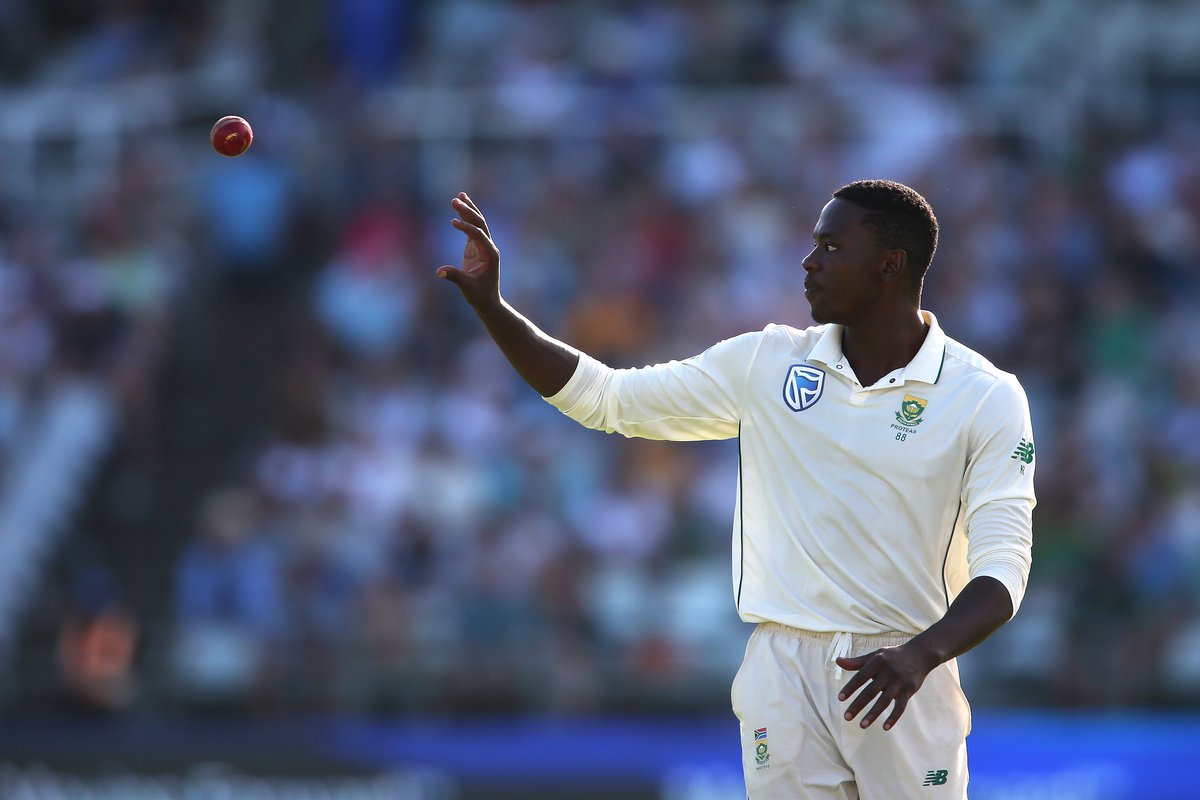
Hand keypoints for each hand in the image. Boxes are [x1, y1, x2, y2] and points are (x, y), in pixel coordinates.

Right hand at [436, 192, 500, 307]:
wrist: (487, 301)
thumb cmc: (479, 295)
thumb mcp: (466, 287)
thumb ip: (454, 277)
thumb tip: (439, 272)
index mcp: (490, 254)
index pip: (479, 235)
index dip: (467, 228)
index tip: (452, 222)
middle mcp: (489, 247)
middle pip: (480, 224)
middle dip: (468, 211)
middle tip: (455, 200)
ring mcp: (484, 246)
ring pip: (478, 223)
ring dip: (469, 210)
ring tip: (460, 196)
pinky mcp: (476, 247)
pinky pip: (472, 229)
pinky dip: (466, 218)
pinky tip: (459, 207)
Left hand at [835, 641, 937, 731]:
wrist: (919, 655)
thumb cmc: (892, 656)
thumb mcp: (875, 656)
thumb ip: (856, 662)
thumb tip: (837, 661)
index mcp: (877, 662)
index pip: (861, 677)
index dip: (850, 687)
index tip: (840, 698)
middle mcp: (888, 672)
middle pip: (870, 691)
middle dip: (858, 705)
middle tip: (847, 717)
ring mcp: (899, 683)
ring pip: (884, 701)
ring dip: (873, 714)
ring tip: (862, 725)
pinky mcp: (909, 691)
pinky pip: (900, 707)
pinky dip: (893, 717)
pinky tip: (885, 727)